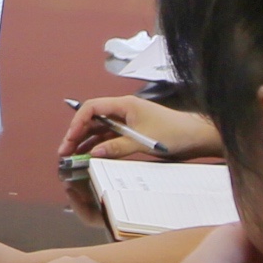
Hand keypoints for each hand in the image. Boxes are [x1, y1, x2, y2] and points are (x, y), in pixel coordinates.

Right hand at [63, 96, 212, 162]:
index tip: (70, 138)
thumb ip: (117, 147)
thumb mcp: (143, 141)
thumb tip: (94, 153)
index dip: (78, 122)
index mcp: (125, 105)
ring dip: (86, 142)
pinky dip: (99, 147)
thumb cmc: (174, 133)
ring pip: (99, 131)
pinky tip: (91, 156)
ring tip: (74, 156)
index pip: (93, 108)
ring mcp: (127, 123)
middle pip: (93, 119)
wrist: (196, 137)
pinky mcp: (132, 134)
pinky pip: (110, 139)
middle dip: (77, 134)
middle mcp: (123, 112)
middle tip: (66, 151)